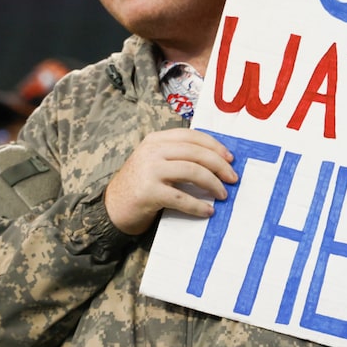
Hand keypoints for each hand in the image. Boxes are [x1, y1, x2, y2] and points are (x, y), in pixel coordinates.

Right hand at [104, 129, 236, 234]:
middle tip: (233, 179)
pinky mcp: (148, 192)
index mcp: (156, 140)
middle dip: (220, 166)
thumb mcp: (156, 162)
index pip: (192, 136)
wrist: (113, 208)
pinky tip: (208, 211)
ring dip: (213, 184)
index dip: (214, 146)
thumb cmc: (142, 185)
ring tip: (223, 195)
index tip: (230, 158)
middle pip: (196, 153)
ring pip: (192, 171)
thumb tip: (219, 160)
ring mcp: (149, 171)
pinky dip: (198, 205)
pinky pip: (182, 197)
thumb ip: (178, 156)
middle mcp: (152, 151)